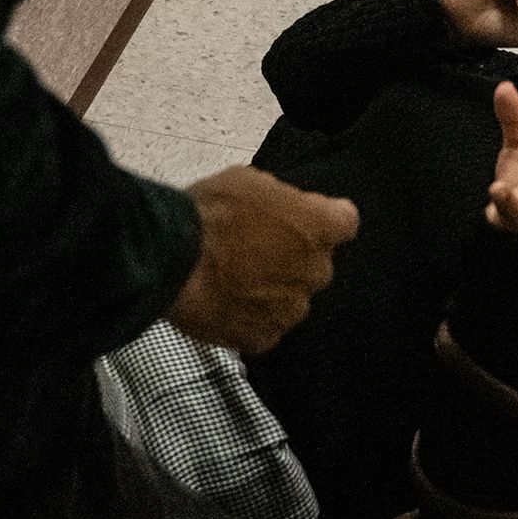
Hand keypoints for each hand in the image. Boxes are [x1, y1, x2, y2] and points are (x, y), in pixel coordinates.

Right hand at [167, 165, 359, 353]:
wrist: (172, 260)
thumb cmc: (207, 214)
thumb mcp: (248, 181)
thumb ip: (279, 200)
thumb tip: (280, 210)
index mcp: (320, 226)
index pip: (345, 222)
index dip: (323, 220)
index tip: (303, 220)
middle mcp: (316, 270)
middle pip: (316, 264)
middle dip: (292, 258)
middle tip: (252, 250)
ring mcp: (292, 309)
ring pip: (291, 300)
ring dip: (271, 292)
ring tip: (232, 281)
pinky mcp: (264, 337)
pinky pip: (265, 328)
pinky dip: (249, 320)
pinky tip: (225, 305)